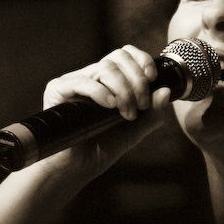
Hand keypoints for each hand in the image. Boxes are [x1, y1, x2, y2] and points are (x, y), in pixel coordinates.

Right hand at [31, 45, 171, 187]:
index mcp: (108, 80)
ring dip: (124, 89)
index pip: (125, 54)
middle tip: (142, 105)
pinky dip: (101, 92)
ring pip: (105, 67)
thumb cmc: (100, 149)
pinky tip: (110, 106)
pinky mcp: (57, 90)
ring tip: (127, 113)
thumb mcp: (134, 131)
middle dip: (137, 79)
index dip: (141, 60)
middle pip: (118, 56)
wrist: (74, 170)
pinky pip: (82, 81)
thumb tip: (166, 91)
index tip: (153, 78)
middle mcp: (91, 76)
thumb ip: (152, 114)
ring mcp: (74, 81)